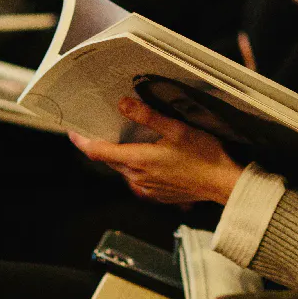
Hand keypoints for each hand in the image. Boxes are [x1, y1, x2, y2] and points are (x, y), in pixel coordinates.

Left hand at [68, 97, 243, 205]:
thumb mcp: (177, 129)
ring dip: (119, 156)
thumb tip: (122, 104)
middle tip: (98, 127)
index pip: (98, 152)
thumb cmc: (205, 156)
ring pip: (124, 170)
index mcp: (139, 160)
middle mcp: (138, 178)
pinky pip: (138, 179)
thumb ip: (147, 116)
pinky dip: (135, 166)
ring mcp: (148, 188)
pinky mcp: (158, 194)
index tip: (73, 130)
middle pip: (109, 161)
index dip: (82, 141)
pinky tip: (148, 155)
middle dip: (100, 145)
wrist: (225, 184)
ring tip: (123, 138)